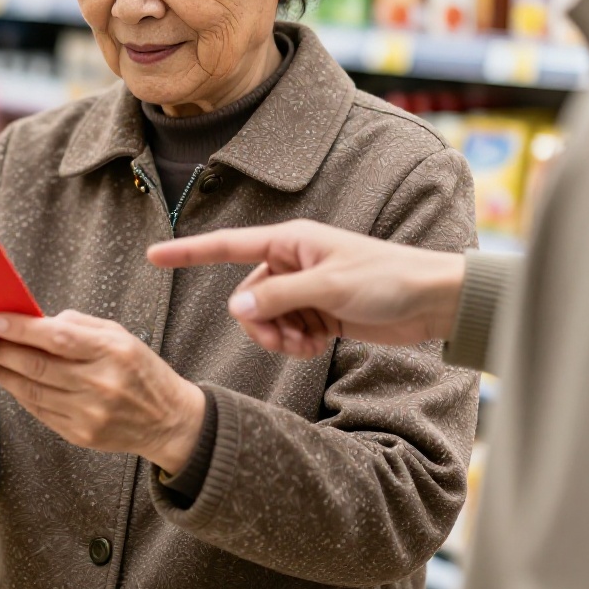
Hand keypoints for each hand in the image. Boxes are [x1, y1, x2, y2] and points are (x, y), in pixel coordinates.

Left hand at [0, 311, 205, 472]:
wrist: (167, 421)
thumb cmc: (140, 369)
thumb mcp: (120, 335)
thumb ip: (78, 324)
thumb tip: (36, 319)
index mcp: (112, 352)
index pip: (59, 338)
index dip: (23, 329)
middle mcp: (100, 384)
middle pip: (38, 365)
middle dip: (3, 350)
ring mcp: (89, 414)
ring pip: (32, 390)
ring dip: (4, 372)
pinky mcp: (80, 434)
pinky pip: (39, 411)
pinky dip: (20, 393)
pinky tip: (7, 379)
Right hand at [147, 220, 465, 358]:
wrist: (434, 301)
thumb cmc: (388, 279)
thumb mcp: (329, 287)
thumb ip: (279, 298)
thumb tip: (237, 309)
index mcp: (290, 243)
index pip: (228, 247)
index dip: (188, 253)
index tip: (154, 256)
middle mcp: (292, 263)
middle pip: (246, 298)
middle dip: (260, 324)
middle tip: (286, 339)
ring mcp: (305, 289)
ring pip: (265, 319)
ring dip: (279, 338)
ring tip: (307, 344)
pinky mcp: (319, 314)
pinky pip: (288, 333)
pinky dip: (296, 345)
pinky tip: (318, 346)